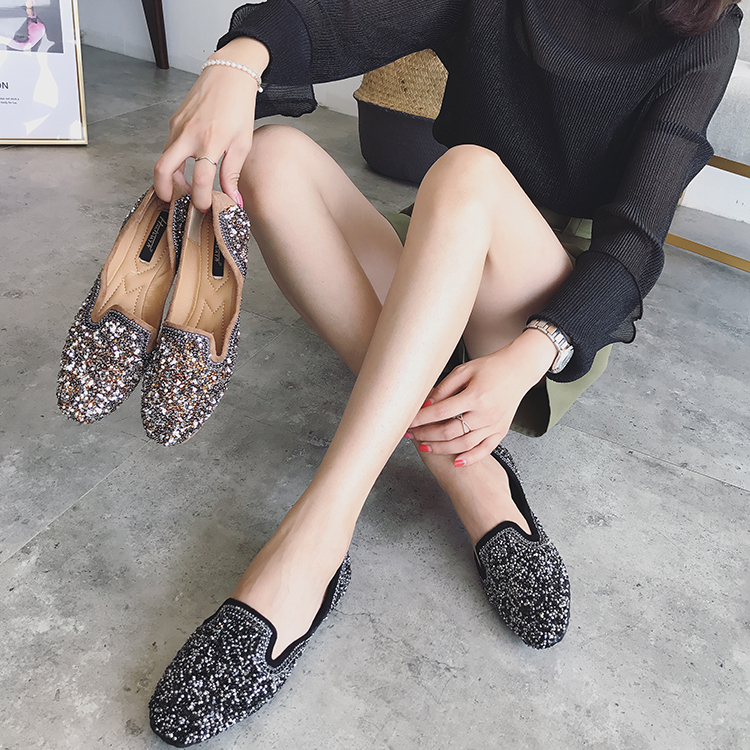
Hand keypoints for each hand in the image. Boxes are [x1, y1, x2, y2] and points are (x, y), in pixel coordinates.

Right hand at [153, 38, 269, 210]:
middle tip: (177, 203)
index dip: (201, 199)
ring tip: (187, 187)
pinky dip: (174, 161)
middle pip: (163, 169)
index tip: (205, 208)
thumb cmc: (239, 107)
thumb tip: (234, 201)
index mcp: (210, 141)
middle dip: (165, 191)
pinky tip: (187, 166)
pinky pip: (169, 146)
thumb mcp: (242, 144)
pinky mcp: (174, 121)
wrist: (229, 74)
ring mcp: (177, 126)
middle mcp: (189, 134)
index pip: (199, 180)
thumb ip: (232, 174)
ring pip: (164, 159)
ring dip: (172, 177)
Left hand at [407, 329, 557, 465]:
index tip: (407, 421)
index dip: (421, 419)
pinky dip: (470, 458)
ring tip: (425, 446)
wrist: (519, 370)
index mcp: (475, 396)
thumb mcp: (464, 370)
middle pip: (449, 431)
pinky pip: (485, 449)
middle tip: (411, 435)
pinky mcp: (501, 431)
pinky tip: (456, 461)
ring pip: (463, 444)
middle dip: (426, 435)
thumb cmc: (491, 367)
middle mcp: (485, 414)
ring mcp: (494, 425)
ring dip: (441, 448)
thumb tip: (426, 405)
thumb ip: (444, 388)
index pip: (440, 412)